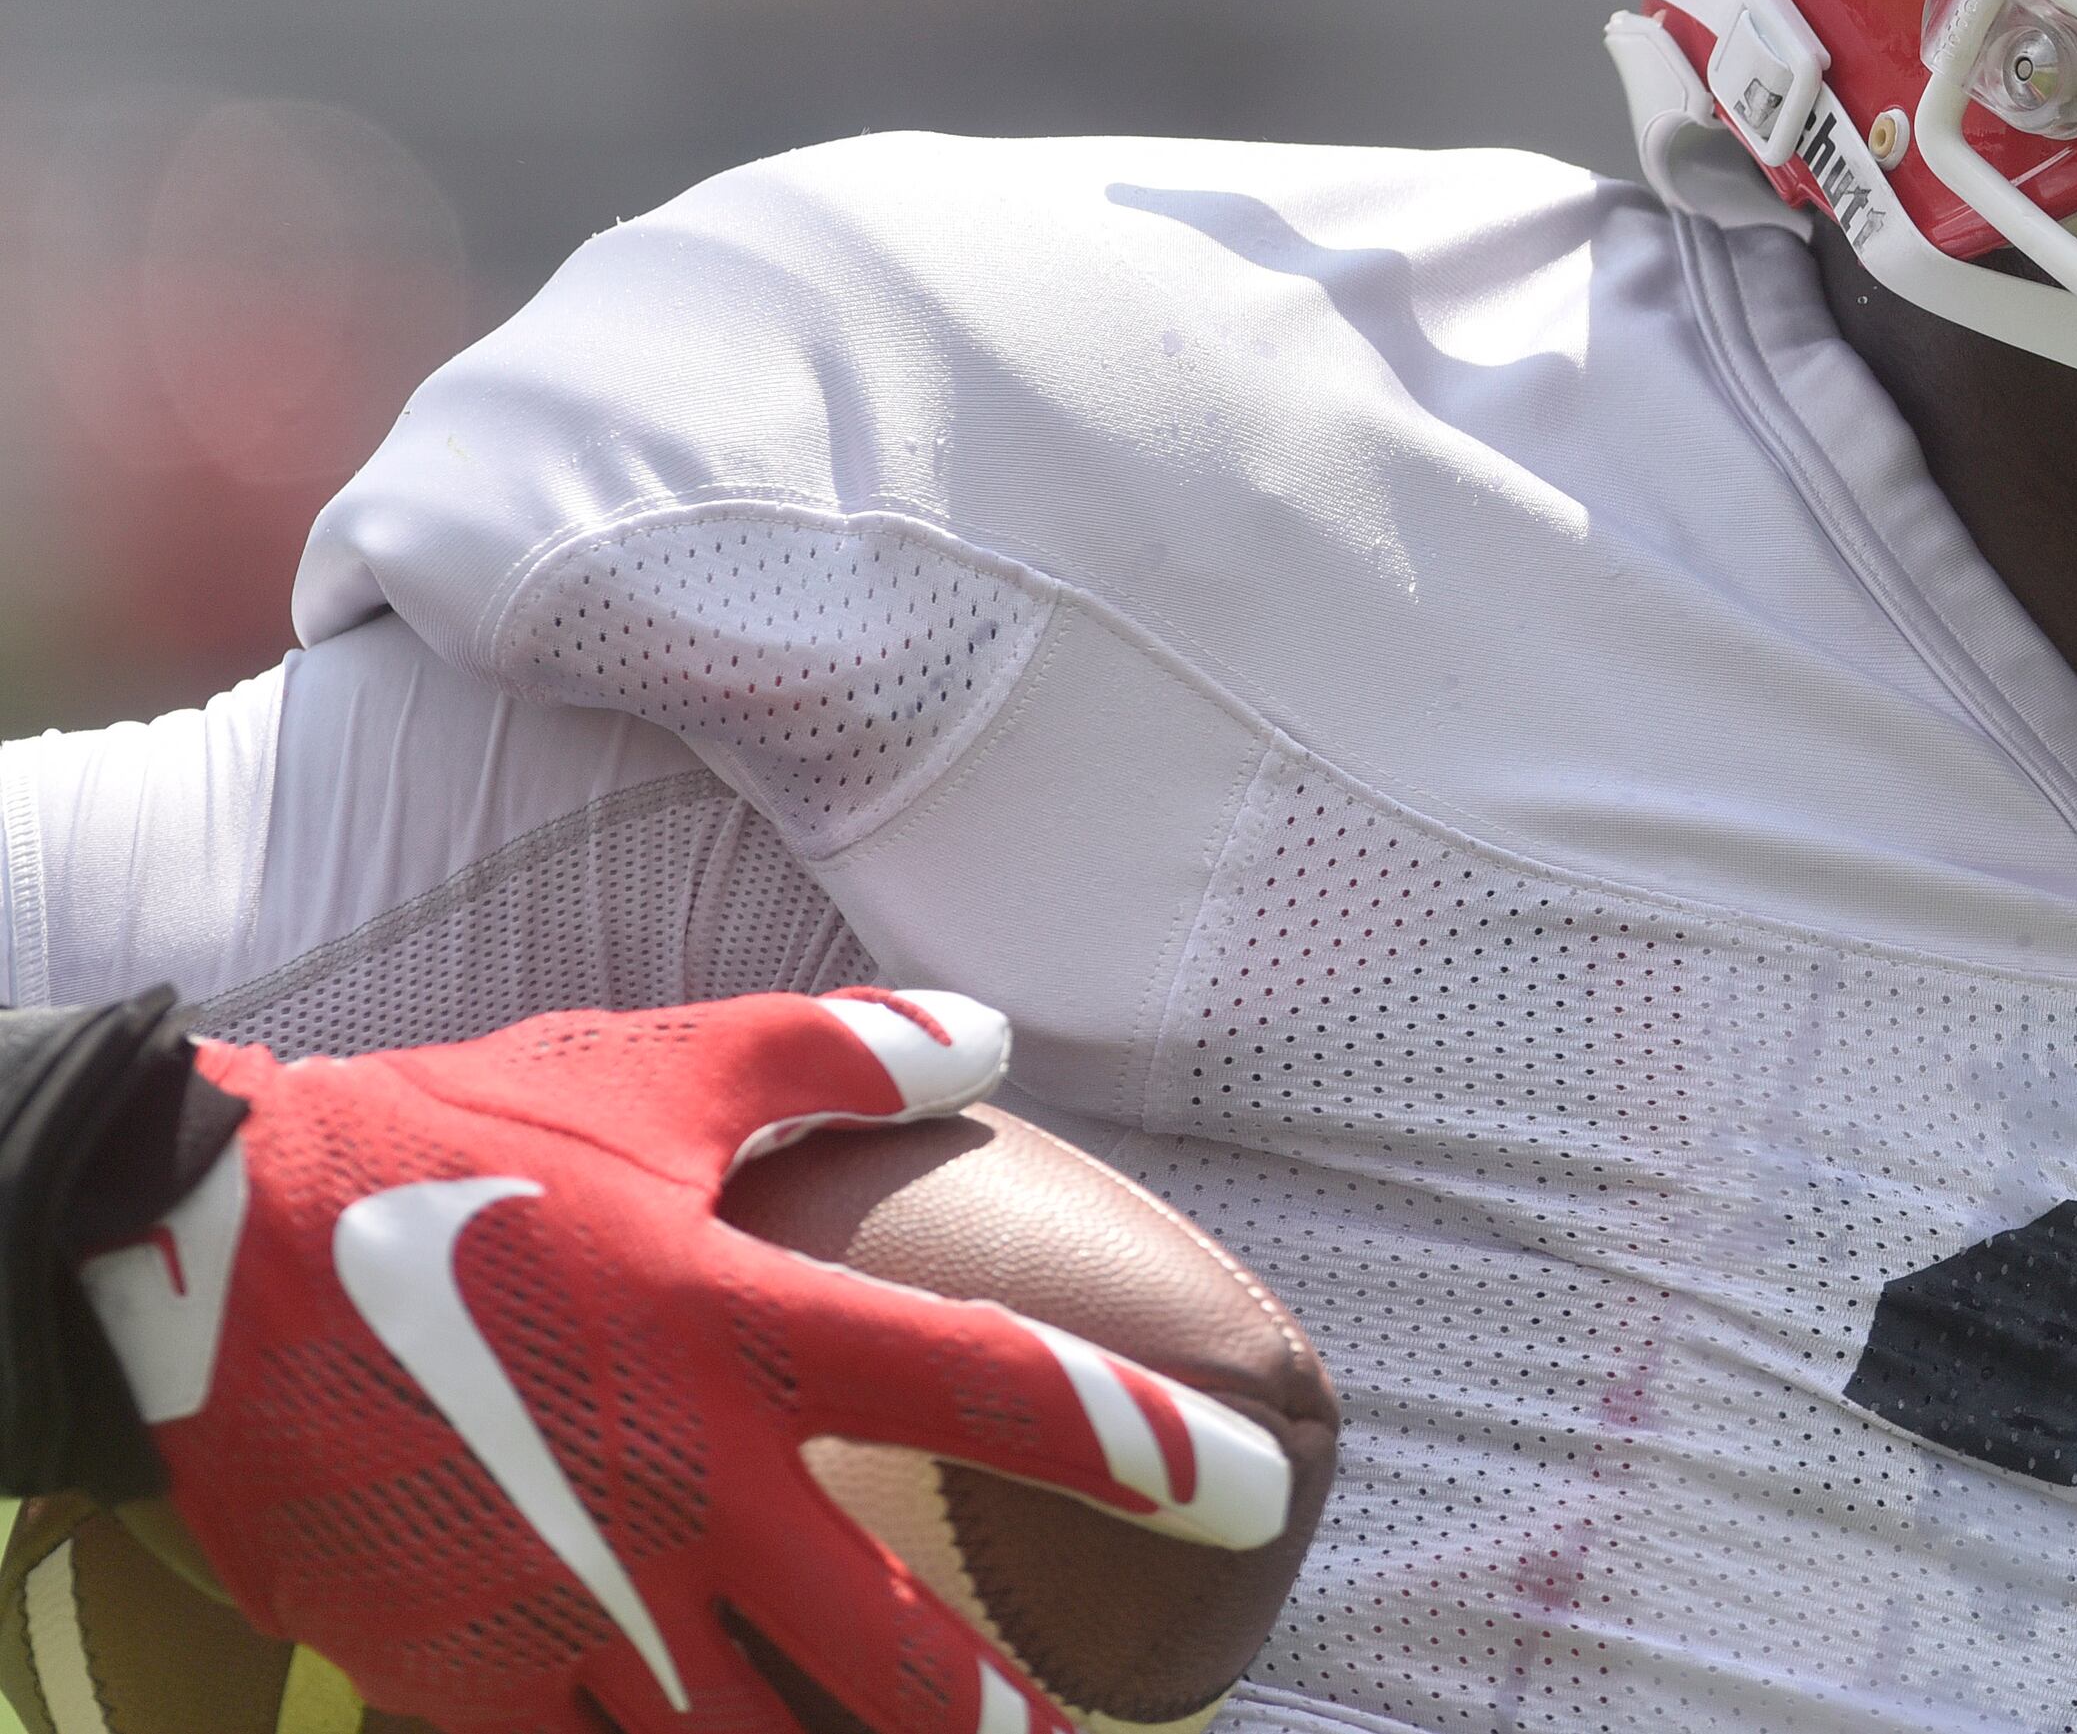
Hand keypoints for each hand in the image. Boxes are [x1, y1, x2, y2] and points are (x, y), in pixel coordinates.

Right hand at [72, 990, 1294, 1733]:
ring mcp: (569, 1603)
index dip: (1137, 1442)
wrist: (191, 1263)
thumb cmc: (447, 1148)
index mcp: (741, 1327)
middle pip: (889, 1648)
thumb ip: (835, 1055)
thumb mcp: (654, 1074)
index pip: (987, 1387)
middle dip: (1003, 1718)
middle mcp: (678, 1485)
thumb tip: (989, 1037)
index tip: (1258, 1485)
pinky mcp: (464, 1678)